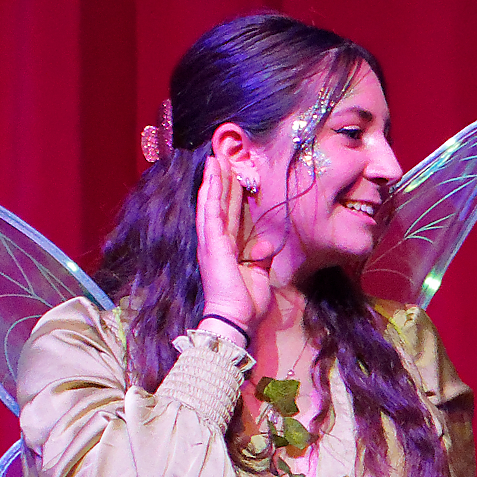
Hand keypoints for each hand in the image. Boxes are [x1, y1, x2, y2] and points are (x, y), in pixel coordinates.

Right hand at [195, 151, 270, 338]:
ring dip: (212, 181)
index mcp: (225, 247)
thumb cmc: (246, 302)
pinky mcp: (212, 245)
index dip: (228, 192)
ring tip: (214, 159)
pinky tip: (211, 179)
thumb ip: (260, 257)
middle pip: (217, 203)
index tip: (231, 172)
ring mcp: (211, 242)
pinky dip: (211, 196)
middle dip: (218, 180)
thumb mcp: (258, 274)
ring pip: (211, 204)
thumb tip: (264, 245)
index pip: (227, 213)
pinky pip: (211, 215)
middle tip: (219, 156)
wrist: (236, 319)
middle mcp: (214, 241)